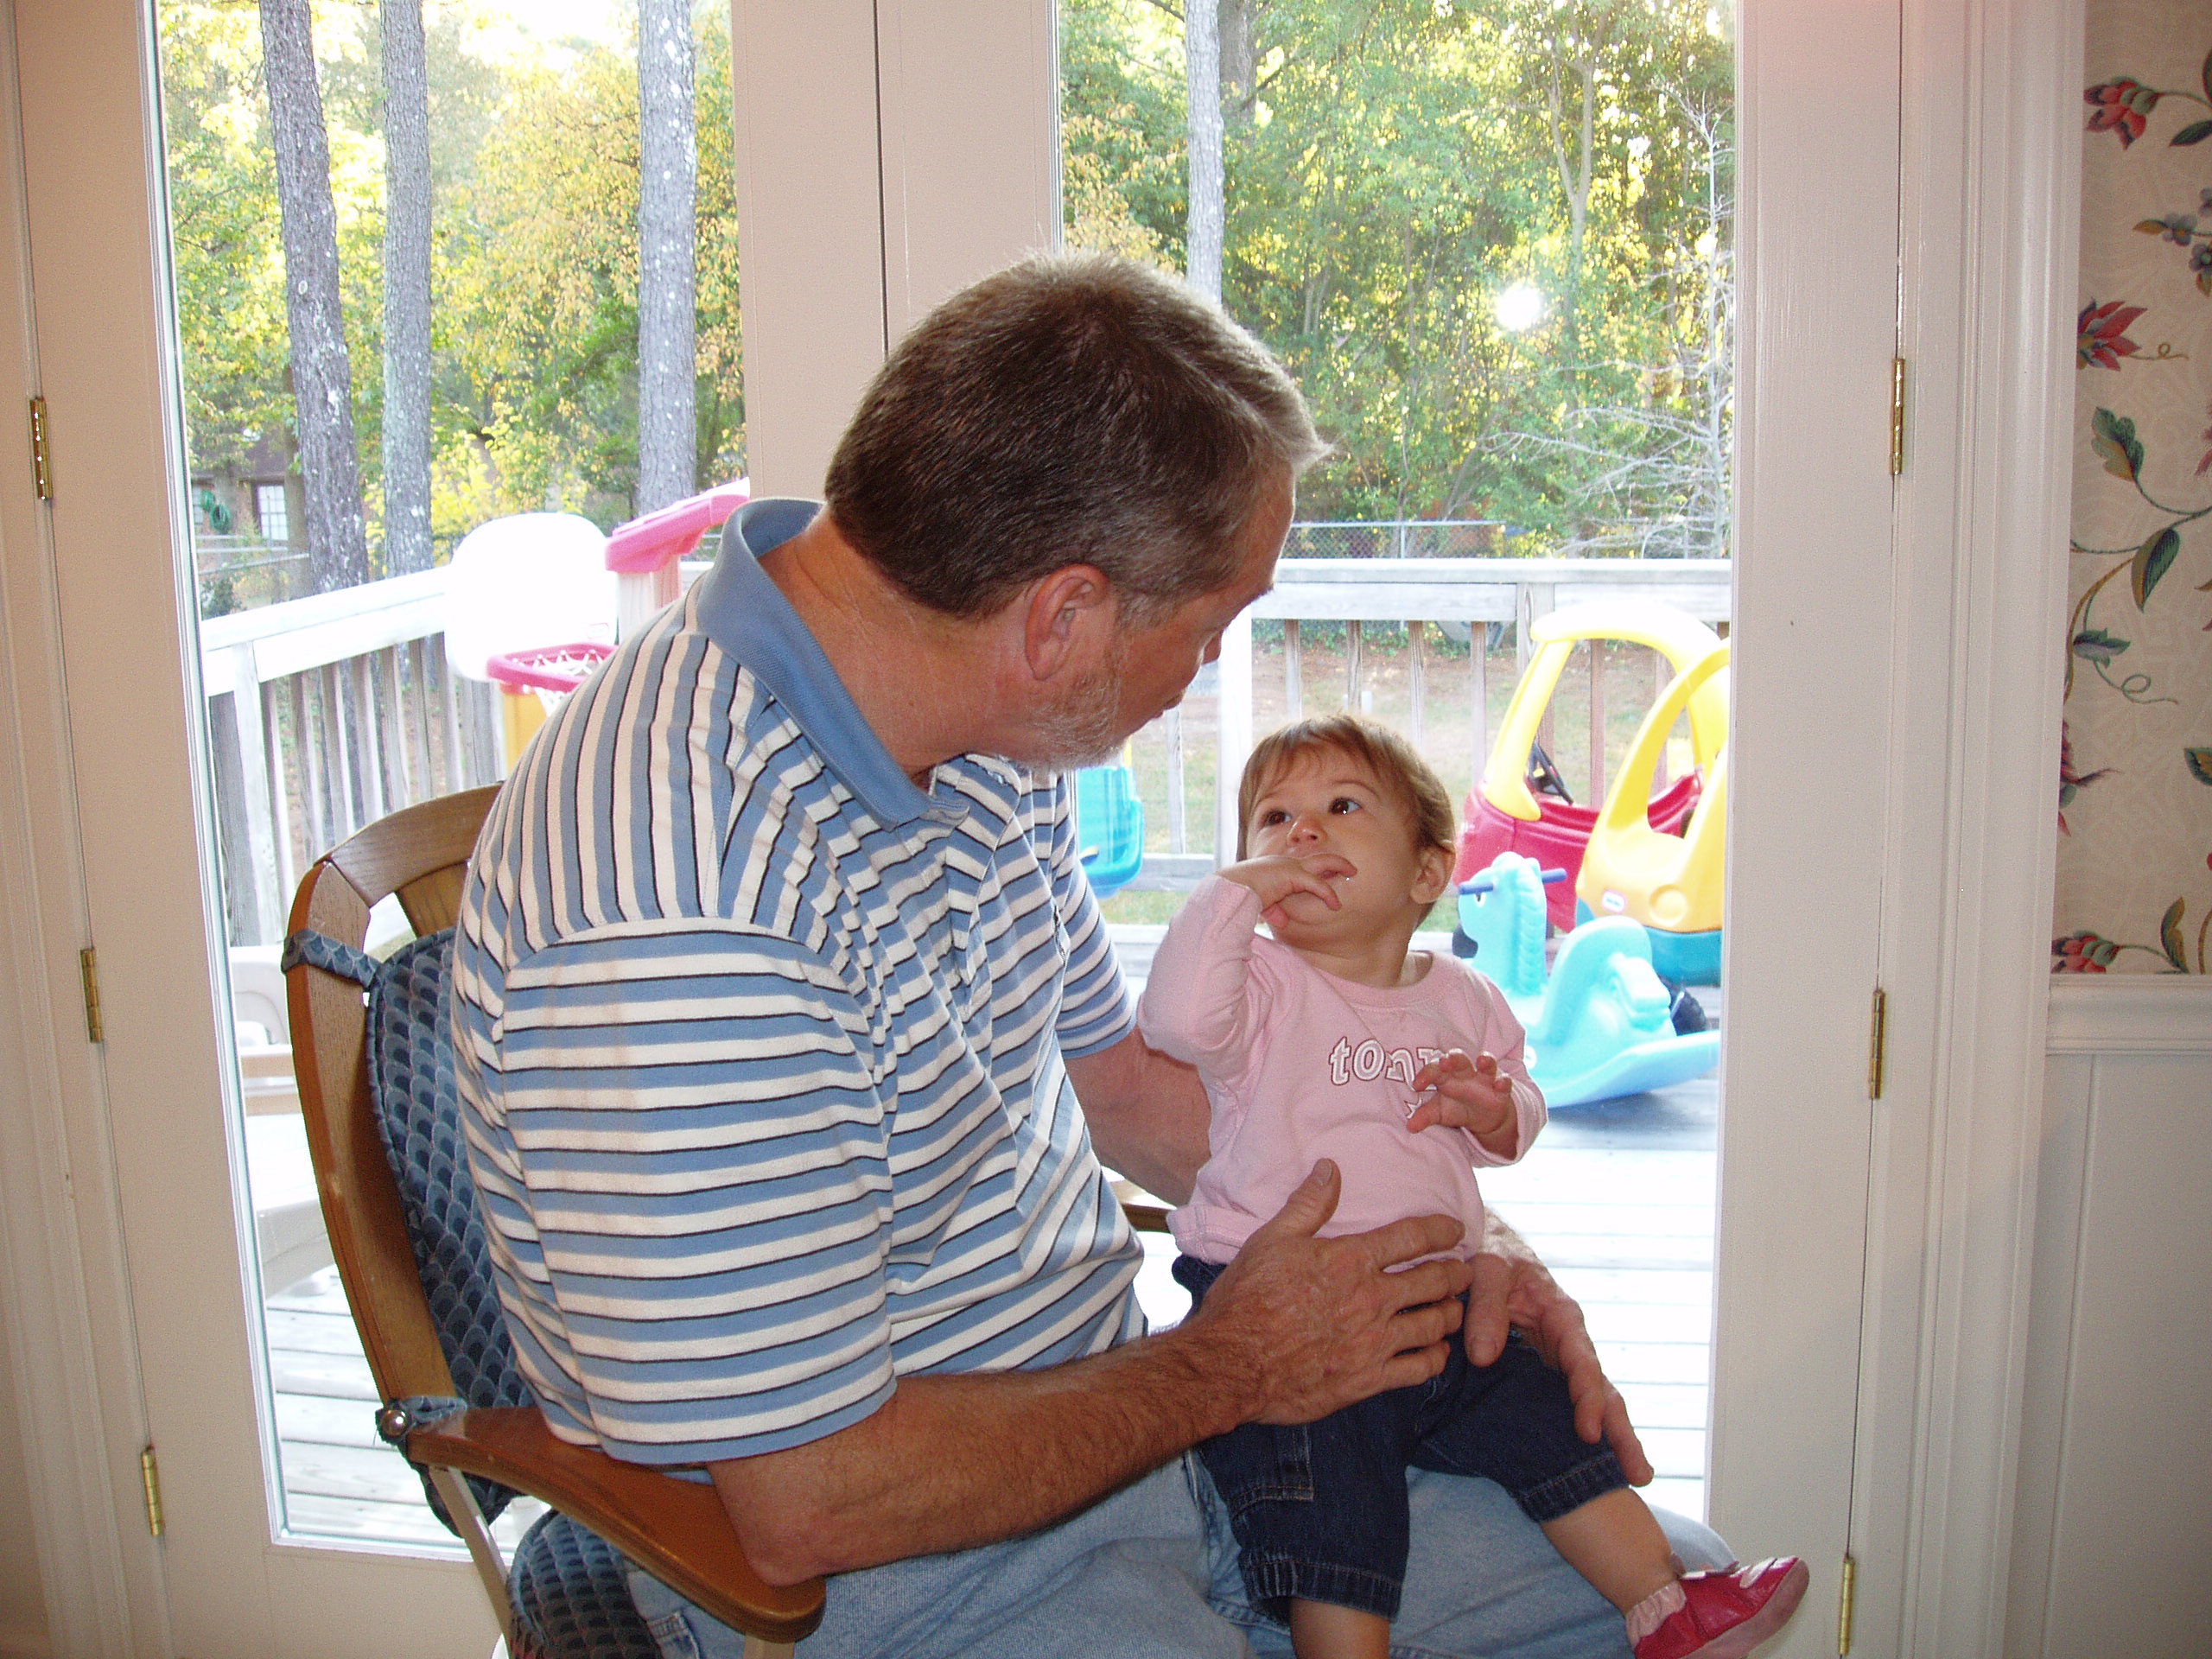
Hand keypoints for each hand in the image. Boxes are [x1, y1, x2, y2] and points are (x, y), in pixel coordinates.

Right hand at [1179, 1161, 1474, 1426]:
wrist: (1232, 1364)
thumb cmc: (1247, 1299)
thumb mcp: (1271, 1240)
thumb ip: (1308, 1204)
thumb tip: (1330, 1167)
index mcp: (1350, 1260)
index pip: (1412, 1237)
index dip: (1440, 1230)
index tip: (1455, 1229)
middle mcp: (1371, 1299)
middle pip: (1434, 1281)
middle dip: (1456, 1273)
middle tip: (1464, 1270)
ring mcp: (1374, 1342)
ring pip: (1434, 1325)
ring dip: (1450, 1314)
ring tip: (1453, 1308)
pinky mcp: (1369, 1380)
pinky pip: (1419, 1368)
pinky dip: (1436, 1358)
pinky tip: (1437, 1352)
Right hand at [1217, 853, 1356, 929]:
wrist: (1229, 892)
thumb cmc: (1240, 897)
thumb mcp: (1260, 904)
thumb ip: (1273, 910)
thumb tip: (1282, 919)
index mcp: (1277, 867)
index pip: (1304, 866)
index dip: (1321, 869)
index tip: (1334, 874)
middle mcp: (1285, 862)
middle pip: (1318, 857)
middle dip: (1336, 861)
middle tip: (1351, 868)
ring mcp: (1288, 866)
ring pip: (1323, 861)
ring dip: (1340, 865)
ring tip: (1353, 872)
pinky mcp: (1291, 874)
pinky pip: (1316, 884)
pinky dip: (1327, 894)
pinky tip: (1335, 905)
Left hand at [1406, 1049, 1514, 1145]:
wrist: (1482, 1117)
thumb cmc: (1456, 1107)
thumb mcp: (1440, 1113)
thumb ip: (1425, 1116)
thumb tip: (1410, 1127)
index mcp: (1447, 1076)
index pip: (1434, 1070)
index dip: (1426, 1075)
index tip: (1416, 1085)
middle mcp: (1466, 1073)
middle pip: (1459, 1059)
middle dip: (1453, 1058)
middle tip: (1445, 1061)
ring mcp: (1484, 1080)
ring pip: (1487, 1064)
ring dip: (1486, 1061)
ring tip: (1482, 1060)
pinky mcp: (1501, 1090)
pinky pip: (1504, 1082)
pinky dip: (1504, 1082)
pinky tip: (1500, 1083)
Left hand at [1463, 1211, 1652, 1484]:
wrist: (1487, 1249)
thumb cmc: (1492, 1255)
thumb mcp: (1487, 1269)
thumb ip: (1486, 1308)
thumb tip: (1483, 1357)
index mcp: (1562, 1317)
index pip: (1582, 1362)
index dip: (1587, 1398)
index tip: (1590, 1433)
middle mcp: (1571, 1345)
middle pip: (1603, 1392)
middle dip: (1621, 1433)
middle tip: (1638, 1475)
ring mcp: (1561, 1364)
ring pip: (1595, 1404)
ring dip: (1614, 1440)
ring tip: (1635, 1479)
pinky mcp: (1545, 1376)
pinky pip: (1565, 1407)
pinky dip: (1583, 1433)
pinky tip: (1593, 1465)